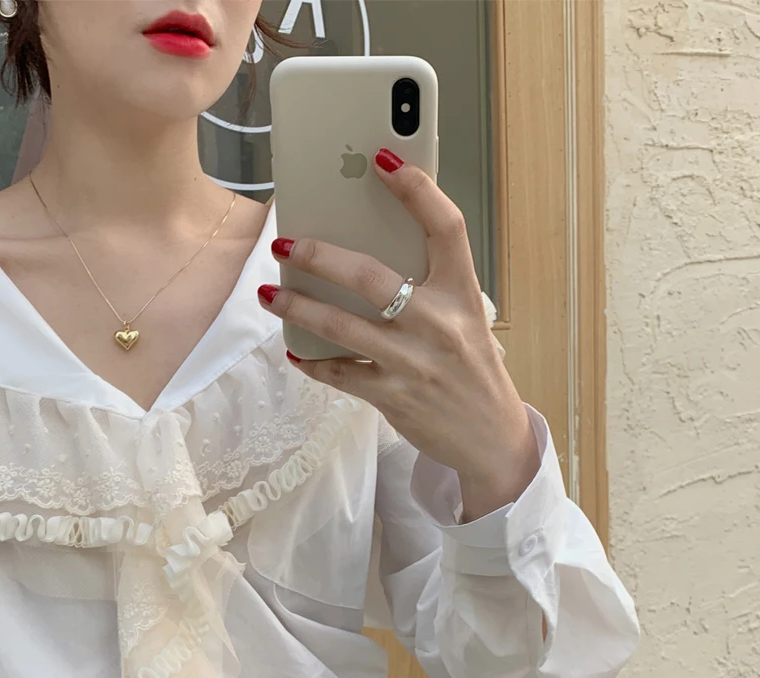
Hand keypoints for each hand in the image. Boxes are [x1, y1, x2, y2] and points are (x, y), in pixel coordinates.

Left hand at [257, 148, 539, 521]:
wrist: (490, 437)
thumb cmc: (473, 369)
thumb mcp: (467, 318)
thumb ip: (430, 286)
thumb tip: (367, 251)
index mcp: (463, 295)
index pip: (446, 227)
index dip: (416, 188)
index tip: (383, 158)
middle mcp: (439, 324)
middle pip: (370, 275)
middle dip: (319, 256)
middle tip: (286, 244)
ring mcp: (413, 362)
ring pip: (341, 325)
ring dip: (298, 307)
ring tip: (270, 293)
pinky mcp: (392, 396)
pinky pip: (339, 372)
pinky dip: (313, 362)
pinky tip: (295, 352)